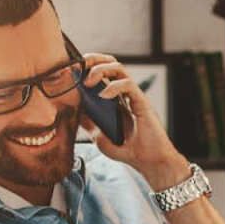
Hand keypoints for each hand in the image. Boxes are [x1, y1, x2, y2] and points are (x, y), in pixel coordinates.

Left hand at [77, 51, 189, 187]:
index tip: (72, 72)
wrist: (151, 163)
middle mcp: (125, 95)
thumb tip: (75, 112)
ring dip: (101, 69)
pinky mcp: (142, 102)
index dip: (88, 68)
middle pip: (111, 64)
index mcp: (116, 101)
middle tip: (79, 66)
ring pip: (119, 68)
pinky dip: (113, 87)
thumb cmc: (131, 152)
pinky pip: (128, 84)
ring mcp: (134, 97)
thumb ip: (89, 126)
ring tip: (89, 82)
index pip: (102, 74)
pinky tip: (103, 96)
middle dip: (94, 60)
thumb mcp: (101, 139)